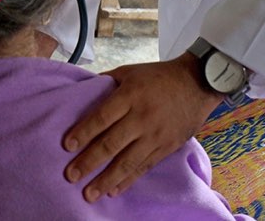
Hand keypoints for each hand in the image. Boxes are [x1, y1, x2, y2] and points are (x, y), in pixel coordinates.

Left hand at [62, 55, 221, 201]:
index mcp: (130, 96)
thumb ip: (106, 81)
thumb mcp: (130, 71)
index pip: (102, 117)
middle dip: (89, 161)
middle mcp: (142, 117)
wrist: (197, 83)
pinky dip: (128, 180)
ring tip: (89, 194)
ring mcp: (155, 135)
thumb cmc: (158, 76)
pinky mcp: (167, 147)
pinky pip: (144, 167)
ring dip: (106, 179)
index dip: (84, 132)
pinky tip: (114, 190)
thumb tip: (82, 90)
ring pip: (127, 161)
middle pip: (111, 143)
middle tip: (71, 176)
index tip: (67, 146)